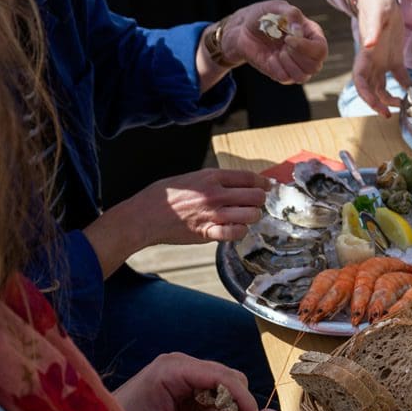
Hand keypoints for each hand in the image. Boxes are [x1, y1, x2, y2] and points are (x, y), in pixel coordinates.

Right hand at [87, 168, 270, 270]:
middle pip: (255, 196)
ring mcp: (212, 214)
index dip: (262, 182)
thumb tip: (234, 183)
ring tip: (245, 218)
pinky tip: (235, 229)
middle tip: (255, 205)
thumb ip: (212, 180)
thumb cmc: (165, 196)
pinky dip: (240, 232)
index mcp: (210, 177)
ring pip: (251, 215)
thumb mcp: (190, 178)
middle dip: (260, 201)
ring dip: (252, 217)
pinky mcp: (208, 232)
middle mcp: (214, 194)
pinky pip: (236, 233)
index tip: (267, 186)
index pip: (248, 177)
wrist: (144, 216)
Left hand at [113, 353, 259, 410]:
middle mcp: (182, 364)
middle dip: (240, 403)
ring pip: (226, 385)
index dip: (243, 399)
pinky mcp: (186, 386)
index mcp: (173, 369)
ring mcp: (184, 373)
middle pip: (229, 377)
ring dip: (233, 408)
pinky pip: (215, 394)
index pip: (221, 377)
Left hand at [222, 1, 327, 83]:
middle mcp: (308, 53)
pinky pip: (285, 78)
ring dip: (287, 63)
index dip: (306, 47)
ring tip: (278, 52)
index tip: (287, 38)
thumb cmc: (264, 17)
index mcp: (312, 36)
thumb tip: (298, 31)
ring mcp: (296, 66)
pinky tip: (270, 57)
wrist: (244, 30)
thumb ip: (290, 14)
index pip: (321, 50)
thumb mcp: (277, 8)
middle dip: (295, 55)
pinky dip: (276, 67)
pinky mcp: (283, 75)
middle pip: (315, 66)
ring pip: (303, 77)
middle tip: (283, 43)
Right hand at [352, 0, 409, 116]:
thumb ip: (371, 29)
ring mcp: (382, 62)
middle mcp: (371, 62)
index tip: (375, 105)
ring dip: (390, 99)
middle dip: (377, 104)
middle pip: (370, 89)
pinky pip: (398, 77)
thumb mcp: (375, 14)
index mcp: (365, 55)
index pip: (360, 80)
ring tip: (404, 105)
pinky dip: (405, 86)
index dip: (365, 95)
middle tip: (389, 115)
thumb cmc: (376, 3)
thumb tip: (368, 44)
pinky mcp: (394, 58)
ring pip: (382, 87)